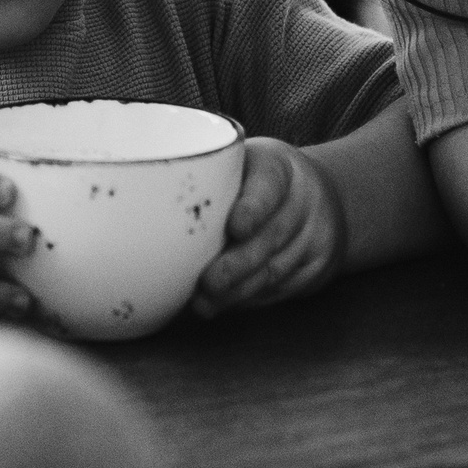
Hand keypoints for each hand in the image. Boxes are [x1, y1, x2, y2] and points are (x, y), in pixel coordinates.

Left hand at [191, 138, 345, 314]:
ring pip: (276, 269)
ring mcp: (316, 234)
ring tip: (205, 303)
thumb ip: (209, 176)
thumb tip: (144, 206)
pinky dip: (251, 299)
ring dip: (238, 291)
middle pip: (271, 236)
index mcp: (278, 166)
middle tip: (207, 282)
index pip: (269, 185)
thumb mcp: (244, 162)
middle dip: (237, 264)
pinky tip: (225, 304)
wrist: (323, 195)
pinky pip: (282, 288)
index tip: (235, 227)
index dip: (253, 207)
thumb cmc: (258, 179)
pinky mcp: (318, 265)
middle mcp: (304, 199)